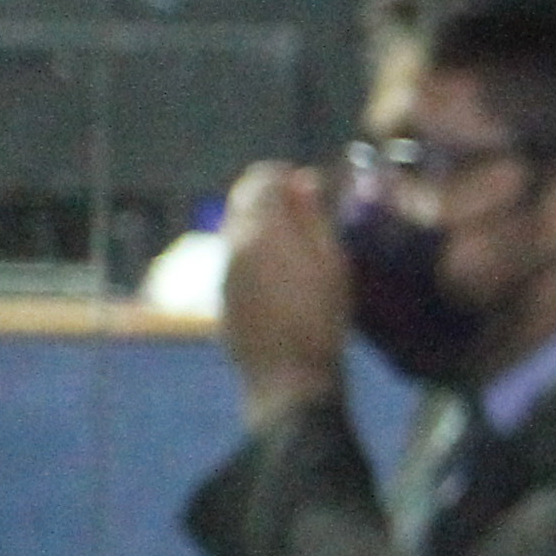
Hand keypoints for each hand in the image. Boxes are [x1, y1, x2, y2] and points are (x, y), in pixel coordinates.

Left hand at [216, 161, 348, 424]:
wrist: (287, 379)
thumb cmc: (321, 320)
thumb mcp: (332, 264)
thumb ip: (314, 218)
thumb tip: (303, 181)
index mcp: (263, 230)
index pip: (261, 178)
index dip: (284, 176)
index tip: (308, 188)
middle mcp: (234, 243)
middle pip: (242, 198)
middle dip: (268, 195)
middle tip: (302, 212)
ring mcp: (224, 270)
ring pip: (236, 226)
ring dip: (260, 223)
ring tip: (295, 245)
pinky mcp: (222, 294)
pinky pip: (235, 255)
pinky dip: (253, 250)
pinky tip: (280, 276)